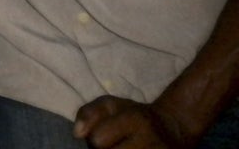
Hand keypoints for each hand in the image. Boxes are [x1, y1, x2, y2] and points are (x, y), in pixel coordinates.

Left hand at [74, 96, 193, 148]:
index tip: (103, 136)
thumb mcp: (110, 105)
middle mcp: (151, 142)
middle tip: (112, 145)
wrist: (172, 130)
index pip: (97, 140)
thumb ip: (88, 113)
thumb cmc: (133, 115)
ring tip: (122, 148)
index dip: (94, 140)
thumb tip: (77, 133)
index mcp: (137, 119)